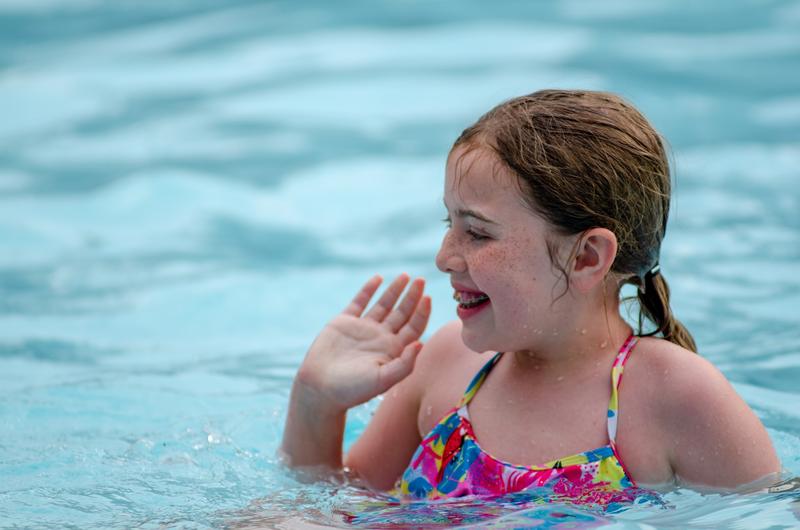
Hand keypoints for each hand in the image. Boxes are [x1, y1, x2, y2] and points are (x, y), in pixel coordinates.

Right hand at [296, 274, 430, 411]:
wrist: (320, 388)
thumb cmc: (352, 390)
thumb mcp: (383, 380)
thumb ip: (404, 364)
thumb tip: (421, 343)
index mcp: (393, 350)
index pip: (413, 327)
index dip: (422, 313)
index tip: (428, 298)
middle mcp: (381, 337)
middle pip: (402, 313)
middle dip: (412, 296)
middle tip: (421, 280)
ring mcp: (363, 328)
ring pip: (383, 304)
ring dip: (394, 290)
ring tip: (405, 276)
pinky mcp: (345, 322)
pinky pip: (360, 302)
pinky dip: (369, 289)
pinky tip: (378, 278)